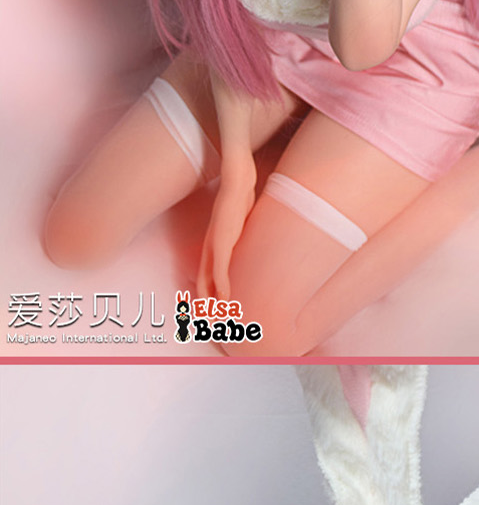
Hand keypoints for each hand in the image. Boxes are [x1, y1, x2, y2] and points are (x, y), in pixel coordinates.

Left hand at [197, 160, 256, 309]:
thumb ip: (240, 235)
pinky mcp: (221, 242)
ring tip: (214, 317)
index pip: (206, 277)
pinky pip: (220, 269)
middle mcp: (210, 248)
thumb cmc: (238, 198)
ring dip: (211, 301)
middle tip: (207, 322)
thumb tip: (249, 239)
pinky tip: (224, 298)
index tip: (210, 310)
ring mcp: (214, 246)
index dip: (207, 295)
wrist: (236, 181)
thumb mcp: (238, 221)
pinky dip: (221, 286)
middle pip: (203, 283)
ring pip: (208, 281)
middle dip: (205, 305)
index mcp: (212, 246)